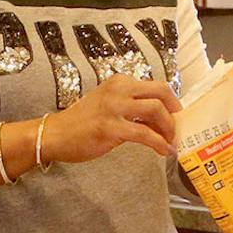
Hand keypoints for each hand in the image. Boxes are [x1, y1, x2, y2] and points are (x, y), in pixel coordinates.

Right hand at [42, 74, 181, 162]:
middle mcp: (119, 89)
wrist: (55, 134)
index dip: (171, 102)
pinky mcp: (110, 127)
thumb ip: (133, 110)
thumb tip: (160, 121)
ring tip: (170, 141)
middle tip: (177, 128)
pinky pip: (144, 134)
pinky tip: (164, 150)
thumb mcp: (110, 106)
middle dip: (175, 111)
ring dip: (169, 128)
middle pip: (161, 92)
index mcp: (120, 82)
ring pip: (156, 110)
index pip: (156, 86)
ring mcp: (114, 107)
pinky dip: (159, 143)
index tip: (176, 116)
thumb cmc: (82, 123)